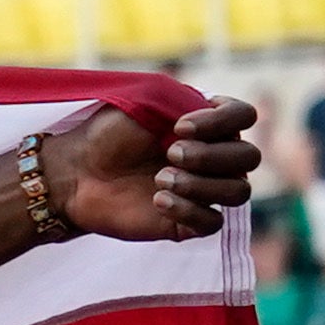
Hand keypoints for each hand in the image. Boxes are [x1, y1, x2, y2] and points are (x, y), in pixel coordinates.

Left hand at [44, 96, 258, 240]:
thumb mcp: (145, 103)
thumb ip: (184, 100)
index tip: (179, 126)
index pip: (245, 116)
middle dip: (210, 156)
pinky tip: (158, 201)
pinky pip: (214, 223)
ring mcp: (205, 191)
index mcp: (210, 124)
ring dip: (200, 184)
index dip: (221, 121)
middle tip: (168, 153)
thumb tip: (213, 109)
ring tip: (159, 179)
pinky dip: (190, 211)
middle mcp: (215, 157)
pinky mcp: (188, 222)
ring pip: (238, 191)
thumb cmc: (108, 134)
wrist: (76, 173)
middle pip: (249, 158)